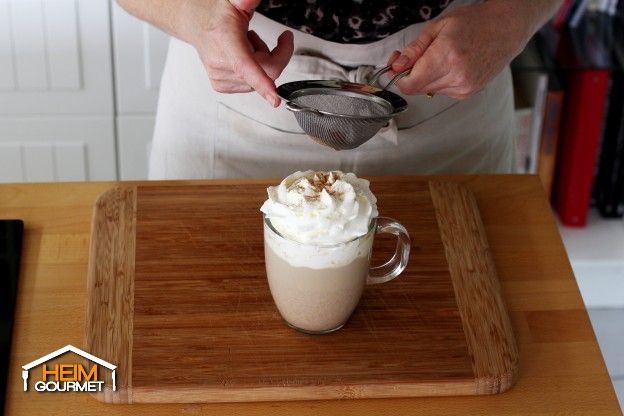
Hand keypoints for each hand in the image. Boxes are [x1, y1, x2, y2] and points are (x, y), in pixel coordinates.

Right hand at [186, 0, 293, 106]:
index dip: (262, 83)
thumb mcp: (234, 1)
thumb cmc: (215, 15)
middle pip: (266, 72)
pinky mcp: (221, 86)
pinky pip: (253, 85)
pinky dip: (255, 72)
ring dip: (264, 63)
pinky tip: (244, 58)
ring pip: (261, 80)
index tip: (274, 98)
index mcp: (225, 41)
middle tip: (274, 39)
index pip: (245, 66)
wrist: (196, 24)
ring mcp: (220, 77)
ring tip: (249, 45)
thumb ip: (246, 0)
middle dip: (277, 56)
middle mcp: (220, 63)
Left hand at [386, 2, 528, 99]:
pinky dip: (440, 80)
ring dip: (426, 78)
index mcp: (446, 58)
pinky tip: (450, 66)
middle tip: (413, 57)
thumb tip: (396, 66)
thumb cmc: (474, 23)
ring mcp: (463, 87)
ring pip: (429, 91)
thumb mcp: (437, 27)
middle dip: (410, 75)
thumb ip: (414, 50)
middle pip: (417, 88)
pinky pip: (442, 91)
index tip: (395, 67)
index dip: (397, 77)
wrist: (506, 29)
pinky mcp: (468, 93)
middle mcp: (456, 77)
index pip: (410, 84)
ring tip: (438, 58)